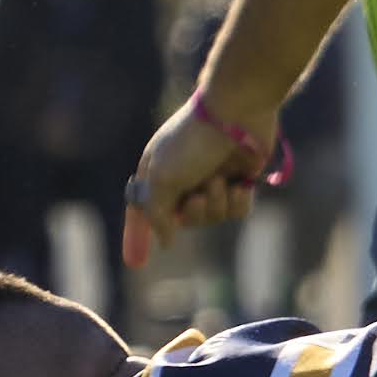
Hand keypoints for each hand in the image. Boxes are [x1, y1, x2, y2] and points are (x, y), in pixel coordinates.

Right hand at [120, 100, 266, 275]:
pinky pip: (237, 210)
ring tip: (220, 179)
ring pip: (214, 216)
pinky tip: (241, 183)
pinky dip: (238, 200)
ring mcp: (212, 178)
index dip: (137, 235)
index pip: (142, 211)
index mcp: (157, 172)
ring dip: (217, 203)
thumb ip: (157, 214)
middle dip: (195, 212)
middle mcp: (183, 177)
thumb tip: (165, 241)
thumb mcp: (163, 178)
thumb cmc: (192, 142)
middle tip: (199, 193)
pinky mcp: (240, 179)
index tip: (135, 263)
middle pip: (185, 220)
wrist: (236, 113)